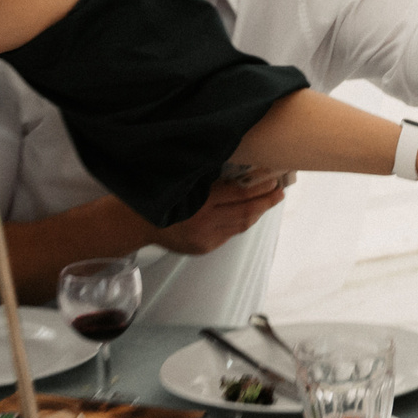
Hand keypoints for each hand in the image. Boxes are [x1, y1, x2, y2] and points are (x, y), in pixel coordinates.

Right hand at [149, 175, 285, 255]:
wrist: (139, 223)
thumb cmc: (162, 195)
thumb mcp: (185, 180)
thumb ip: (211, 178)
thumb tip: (243, 169)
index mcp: (199, 202)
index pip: (238, 195)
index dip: (259, 188)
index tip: (273, 180)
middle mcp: (204, 222)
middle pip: (244, 213)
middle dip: (265, 202)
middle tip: (279, 192)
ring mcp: (205, 238)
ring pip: (240, 226)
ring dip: (256, 213)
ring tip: (269, 201)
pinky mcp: (204, 248)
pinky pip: (229, 234)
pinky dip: (240, 223)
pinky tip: (247, 214)